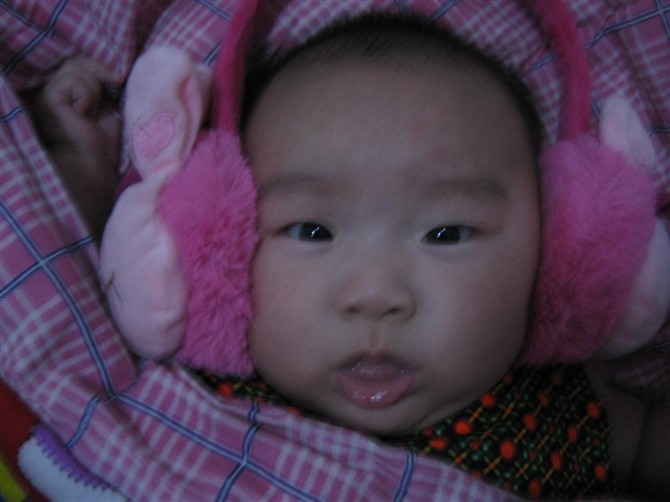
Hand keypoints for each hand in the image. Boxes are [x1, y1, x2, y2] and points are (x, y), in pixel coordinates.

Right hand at [34, 58, 121, 234]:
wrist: (93, 165)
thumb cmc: (101, 146)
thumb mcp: (108, 111)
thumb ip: (104, 91)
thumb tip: (113, 73)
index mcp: (66, 97)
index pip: (77, 66)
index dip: (98, 68)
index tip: (117, 79)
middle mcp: (53, 94)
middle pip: (75, 63)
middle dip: (99, 73)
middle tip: (111, 91)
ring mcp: (48, 96)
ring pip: (75, 69)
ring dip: (94, 89)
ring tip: (92, 112)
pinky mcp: (48, 101)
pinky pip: (72, 81)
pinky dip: (87, 94)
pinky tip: (84, 114)